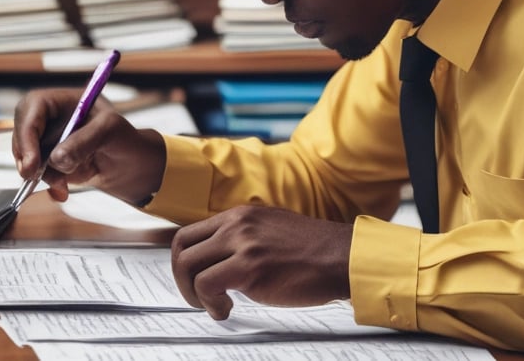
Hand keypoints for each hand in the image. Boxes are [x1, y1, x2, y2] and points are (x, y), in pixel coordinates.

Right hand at [12, 88, 165, 203]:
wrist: (129, 164)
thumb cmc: (123, 137)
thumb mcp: (111, 131)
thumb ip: (85, 141)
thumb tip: (56, 159)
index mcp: (60, 100)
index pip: (32, 107)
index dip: (26, 133)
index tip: (32, 161)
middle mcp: (48, 118)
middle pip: (22, 133)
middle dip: (28, 158)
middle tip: (34, 176)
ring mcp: (46, 141)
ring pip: (27, 158)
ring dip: (43, 176)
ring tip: (65, 185)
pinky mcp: (47, 162)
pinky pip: (36, 175)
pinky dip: (48, 186)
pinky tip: (63, 192)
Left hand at [171, 206, 352, 319]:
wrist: (343, 258)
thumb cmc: (314, 251)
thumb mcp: (272, 229)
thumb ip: (244, 238)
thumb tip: (220, 260)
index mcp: (241, 215)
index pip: (192, 232)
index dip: (184, 259)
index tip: (190, 277)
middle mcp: (237, 225)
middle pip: (181, 246)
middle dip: (181, 277)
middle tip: (195, 296)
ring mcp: (243, 244)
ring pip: (188, 266)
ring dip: (193, 294)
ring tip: (213, 305)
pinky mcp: (250, 267)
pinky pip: (207, 285)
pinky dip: (210, 304)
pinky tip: (226, 309)